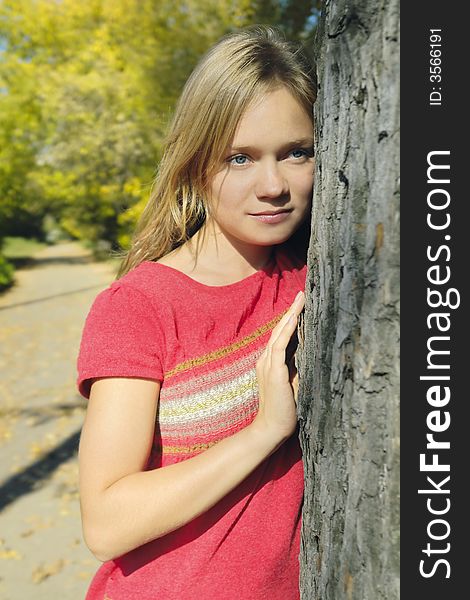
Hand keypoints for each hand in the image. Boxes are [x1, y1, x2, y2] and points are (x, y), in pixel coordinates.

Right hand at [251, 291, 304, 445]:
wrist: (271, 428)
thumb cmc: (285, 410)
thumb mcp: (294, 385)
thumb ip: (298, 368)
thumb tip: (310, 353)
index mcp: (270, 364)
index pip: (280, 337)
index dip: (289, 321)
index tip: (300, 306)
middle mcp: (266, 361)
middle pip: (278, 330)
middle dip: (291, 311)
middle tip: (301, 294)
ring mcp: (268, 365)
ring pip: (279, 334)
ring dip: (290, 315)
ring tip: (300, 300)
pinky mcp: (273, 371)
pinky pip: (280, 345)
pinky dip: (287, 330)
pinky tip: (295, 318)